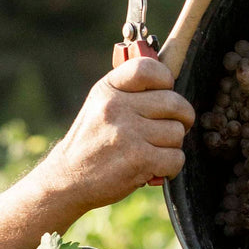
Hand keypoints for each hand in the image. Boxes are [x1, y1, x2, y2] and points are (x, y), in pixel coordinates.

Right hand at [44, 56, 195, 212]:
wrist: (67, 180)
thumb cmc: (93, 141)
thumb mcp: (101, 105)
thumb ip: (130, 91)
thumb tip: (171, 82)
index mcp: (108, 89)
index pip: (148, 68)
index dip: (165, 79)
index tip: (164, 92)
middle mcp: (116, 107)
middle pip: (174, 103)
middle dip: (181, 118)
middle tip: (170, 128)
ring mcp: (127, 133)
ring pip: (177, 132)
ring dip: (173, 145)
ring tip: (155, 150)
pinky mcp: (138, 159)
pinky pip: (176, 158)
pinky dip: (171, 166)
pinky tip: (156, 167)